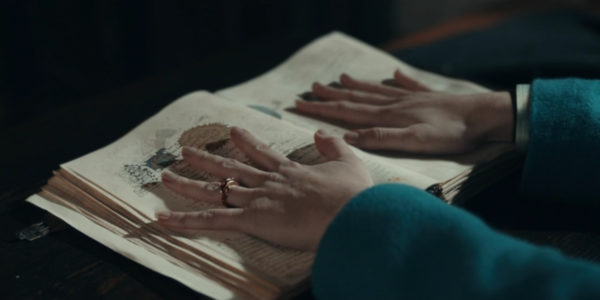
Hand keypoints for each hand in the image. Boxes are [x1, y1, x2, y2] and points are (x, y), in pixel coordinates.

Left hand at [157, 127, 372, 250]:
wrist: (352, 212)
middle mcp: (268, 183)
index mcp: (290, 172)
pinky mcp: (253, 220)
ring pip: (215, 191)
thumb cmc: (354, 195)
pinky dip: (186, 221)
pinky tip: (162, 218)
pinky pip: (212, 221)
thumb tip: (321, 133)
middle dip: (206, 160)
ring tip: (165, 176)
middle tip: (186, 149)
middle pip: (230, 169)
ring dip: (188, 184)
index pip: (262, 154)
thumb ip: (334, 146)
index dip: (247, 142)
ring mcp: (258, 200)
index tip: (233, 130)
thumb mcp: (349, 164)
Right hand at [295, 70, 513, 153]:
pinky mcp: (428, 97)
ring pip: (376, 91)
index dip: (323, 110)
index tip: (300, 104)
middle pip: (357, 99)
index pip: (348, 112)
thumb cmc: (451, 133)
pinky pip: (408, 85)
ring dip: (356, 86)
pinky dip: (398, 80)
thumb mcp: (414, 141)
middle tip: (311, 88)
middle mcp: (395, 104)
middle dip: (332, 96)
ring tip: (340, 78)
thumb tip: (348, 136)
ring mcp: (411, 98)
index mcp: (389, 116)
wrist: (484, 116)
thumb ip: (381, 138)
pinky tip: (393, 73)